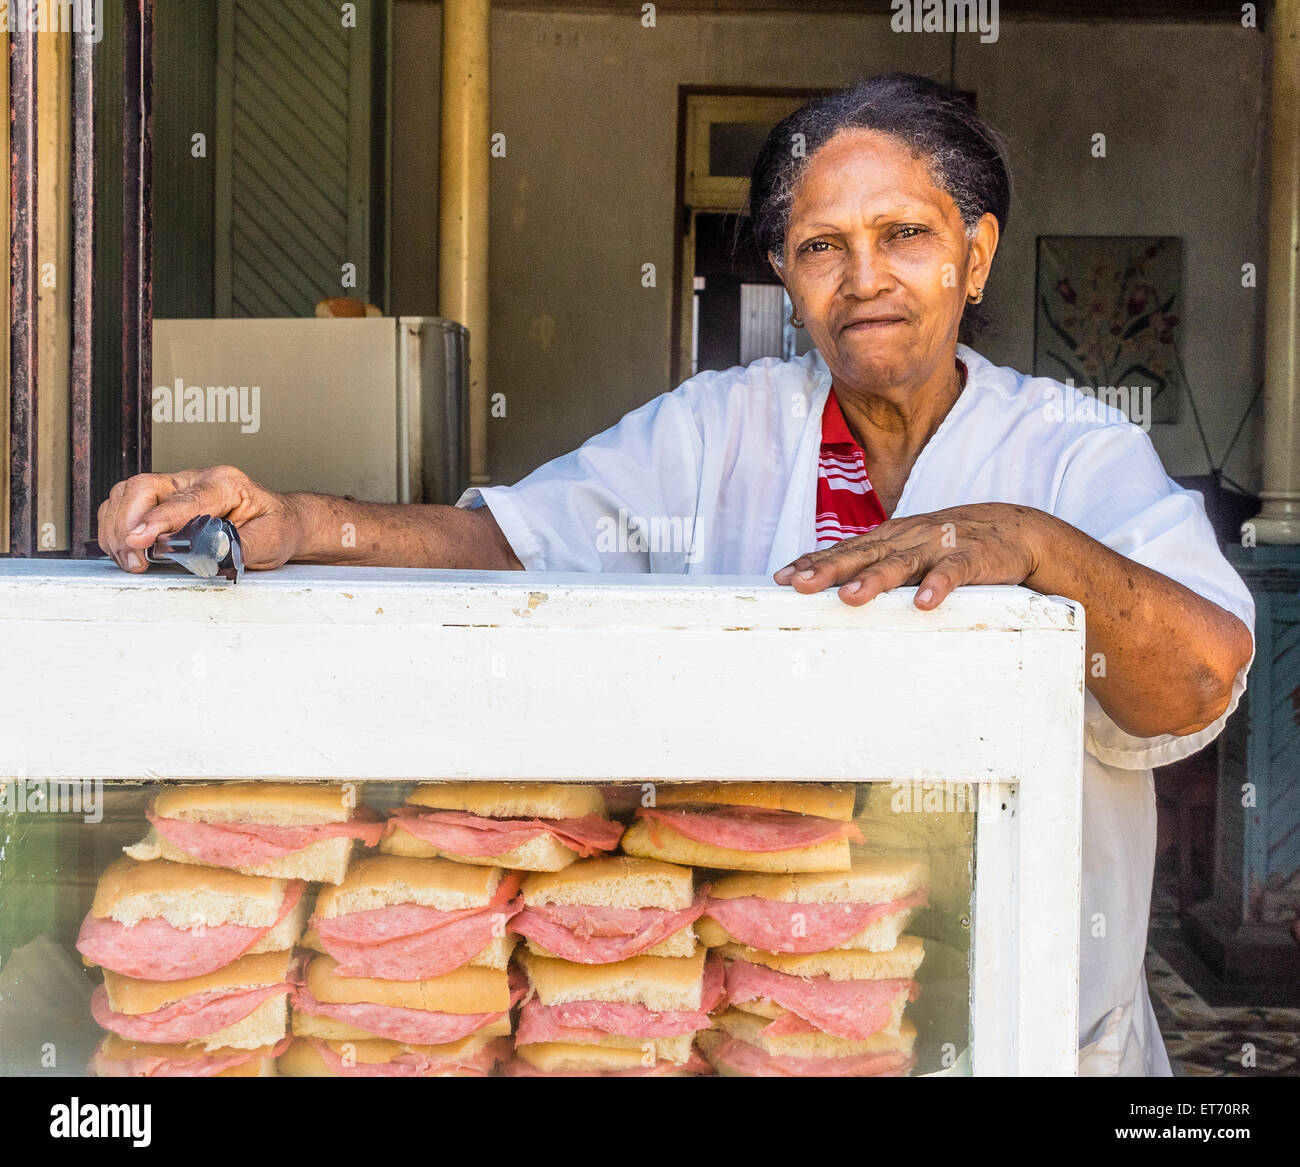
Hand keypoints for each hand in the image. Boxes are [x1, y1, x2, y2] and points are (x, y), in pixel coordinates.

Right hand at [96, 465, 302, 573]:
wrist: (280, 520)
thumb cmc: (274, 527)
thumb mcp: (270, 541)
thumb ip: (241, 547)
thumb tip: (213, 554)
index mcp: (224, 484)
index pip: (183, 501)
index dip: (157, 521)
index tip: (138, 541)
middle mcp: (195, 479)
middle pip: (143, 487)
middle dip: (127, 524)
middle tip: (133, 559)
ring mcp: (176, 486)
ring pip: (128, 493)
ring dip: (117, 528)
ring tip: (129, 560)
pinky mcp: (163, 498)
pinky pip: (125, 503)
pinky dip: (115, 526)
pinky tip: (125, 549)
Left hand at [773, 504, 1049, 606]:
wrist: (1013, 528)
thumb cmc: (947, 544)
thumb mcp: (905, 549)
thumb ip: (871, 564)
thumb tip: (828, 585)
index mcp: (887, 539)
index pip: (842, 550)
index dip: (812, 563)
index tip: (781, 579)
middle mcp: (906, 539)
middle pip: (861, 555)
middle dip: (829, 570)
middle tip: (800, 586)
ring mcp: (937, 546)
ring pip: (902, 564)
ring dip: (875, 580)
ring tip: (851, 596)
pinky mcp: (971, 557)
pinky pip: (953, 572)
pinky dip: (939, 586)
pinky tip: (925, 603)